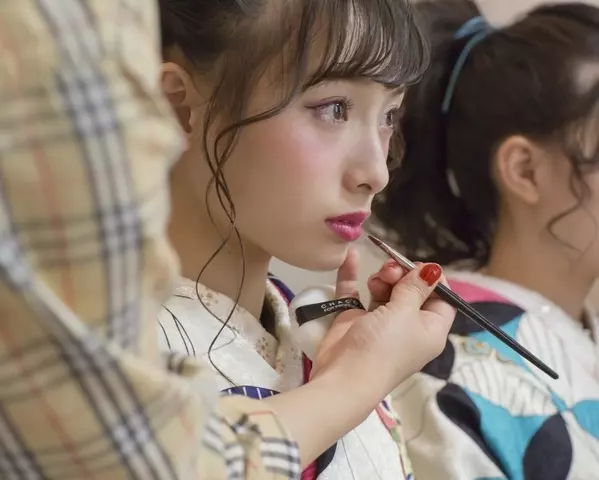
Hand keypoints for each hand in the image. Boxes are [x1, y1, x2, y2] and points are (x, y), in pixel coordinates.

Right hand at [312, 248, 455, 392]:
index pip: (442, 298)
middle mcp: (409, 325)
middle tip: (390, 272)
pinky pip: (357, 292)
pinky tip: (351, 257)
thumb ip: (416, 287)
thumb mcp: (406, 313)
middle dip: (402, 275)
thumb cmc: (384, 346)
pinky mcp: (356, 319)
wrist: (344, 375)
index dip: (432, 280)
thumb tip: (433, 269)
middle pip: (412, 291)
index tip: (417, 267)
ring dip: (382, 278)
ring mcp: (381, 322)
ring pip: (387, 290)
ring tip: (375, 280)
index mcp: (430, 329)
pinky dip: (354, 275)